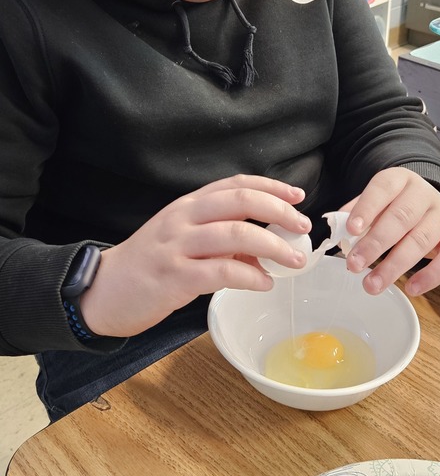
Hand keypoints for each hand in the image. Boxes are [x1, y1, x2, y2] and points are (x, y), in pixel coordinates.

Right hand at [81, 175, 311, 336]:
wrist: (101, 291)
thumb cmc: (147, 266)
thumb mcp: (183, 242)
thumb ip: (220, 241)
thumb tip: (263, 251)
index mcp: (187, 206)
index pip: (234, 185)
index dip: (271, 188)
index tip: (297, 196)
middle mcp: (183, 219)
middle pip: (240, 201)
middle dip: (278, 212)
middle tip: (302, 227)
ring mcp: (177, 246)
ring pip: (235, 234)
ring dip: (272, 246)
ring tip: (294, 260)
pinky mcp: (174, 277)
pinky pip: (221, 271)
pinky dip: (249, 276)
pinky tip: (264, 284)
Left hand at [342, 168, 439, 296]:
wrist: (433, 204)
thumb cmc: (398, 205)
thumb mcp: (377, 201)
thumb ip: (358, 213)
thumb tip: (339, 231)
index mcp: (400, 180)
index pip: (383, 189)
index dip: (367, 209)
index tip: (351, 230)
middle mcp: (424, 195)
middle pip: (401, 218)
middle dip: (375, 244)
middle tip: (354, 264)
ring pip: (420, 241)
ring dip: (394, 266)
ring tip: (372, 284)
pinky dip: (430, 276)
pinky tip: (411, 288)